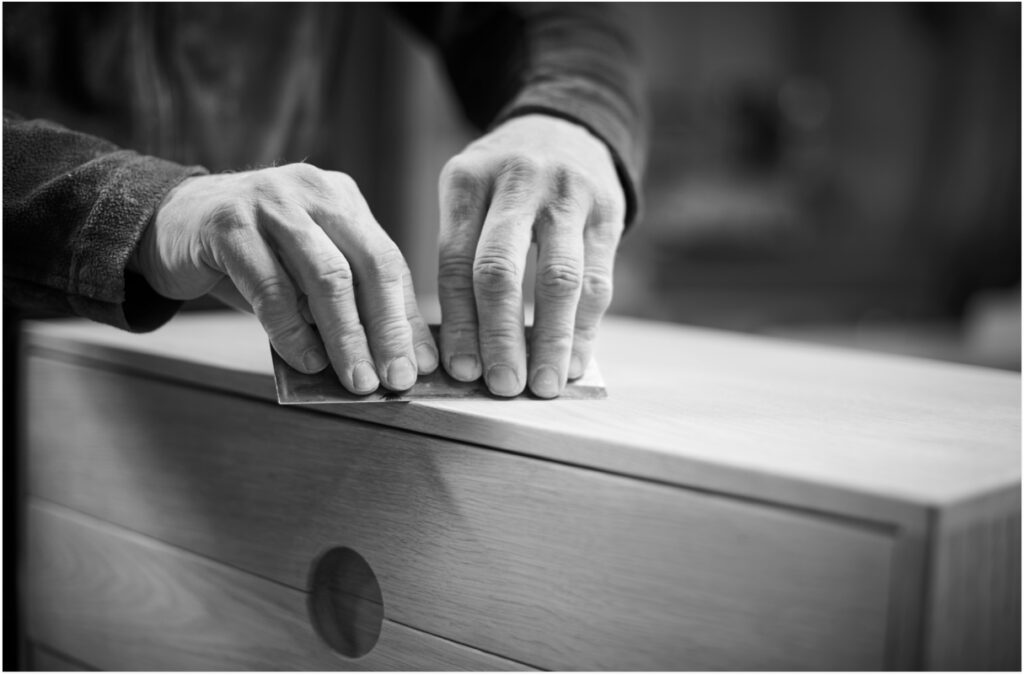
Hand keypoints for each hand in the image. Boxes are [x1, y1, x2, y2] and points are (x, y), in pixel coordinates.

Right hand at [133, 164, 437, 393]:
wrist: (164, 224)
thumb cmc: (246, 258)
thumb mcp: (302, 272)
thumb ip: (341, 303)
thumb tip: (385, 360)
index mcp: (343, 199)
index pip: (390, 262)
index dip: (408, 318)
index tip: (422, 366)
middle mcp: (315, 191)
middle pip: (370, 265)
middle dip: (387, 330)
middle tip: (396, 379)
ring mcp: (272, 201)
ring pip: (327, 277)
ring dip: (347, 337)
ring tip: (357, 380)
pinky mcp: (230, 223)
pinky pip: (272, 287)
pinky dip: (293, 331)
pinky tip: (307, 362)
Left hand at [437, 114, 624, 397]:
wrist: (565, 126)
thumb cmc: (505, 183)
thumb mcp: (471, 195)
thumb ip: (465, 256)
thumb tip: (467, 348)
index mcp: (468, 181)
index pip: (456, 262)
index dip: (459, 321)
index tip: (461, 370)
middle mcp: (516, 183)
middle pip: (500, 271)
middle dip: (500, 336)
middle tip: (502, 386)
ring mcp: (566, 194)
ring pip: (558, 279)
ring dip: (551, 340)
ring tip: (544, 385)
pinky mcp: (607, 210)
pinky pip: (597, 279)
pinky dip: (585, 327)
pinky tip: (575, 361)